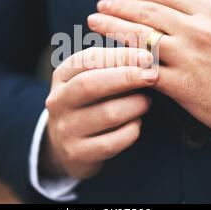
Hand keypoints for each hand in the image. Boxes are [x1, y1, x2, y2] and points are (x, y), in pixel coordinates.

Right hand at [42, 47, 157, 179]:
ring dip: (135, 105)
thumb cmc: (89, 104)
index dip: (120, 56)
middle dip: (126, 77)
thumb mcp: (91, 79)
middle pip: (91, 84)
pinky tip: (136, 124)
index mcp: (62, 75)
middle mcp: (58, 101)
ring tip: (146, 102)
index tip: (147, 57)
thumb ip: (113, 66)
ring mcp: (65, 129)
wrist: (65, 146)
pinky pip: (111, 142)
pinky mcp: (77, 153)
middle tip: (152, 76)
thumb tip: (147, 57)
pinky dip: (131, 131)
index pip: (88, 59)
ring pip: (107, 114)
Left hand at [88, 0, 210, 141]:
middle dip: (119, 8)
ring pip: (141, 38)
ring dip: (113, 29)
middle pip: (147, 13)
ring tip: (94, 23)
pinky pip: (144, 71)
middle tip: (100, 6)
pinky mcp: (180, 85)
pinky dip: (125, 64)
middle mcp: (195, 31)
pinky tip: (108, 59)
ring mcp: (186, 58)